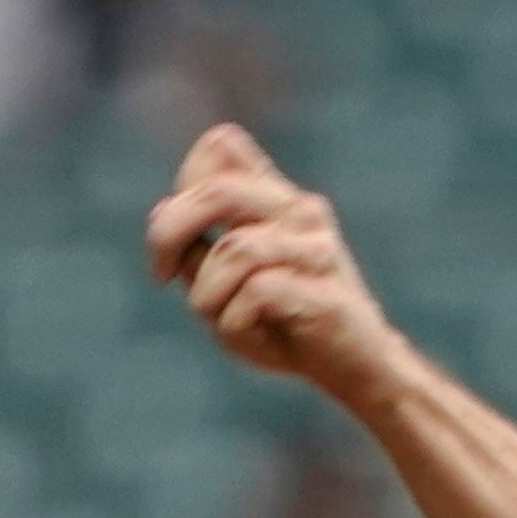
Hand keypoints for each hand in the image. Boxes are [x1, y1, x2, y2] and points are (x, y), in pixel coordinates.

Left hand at [145, 125, 410, 399]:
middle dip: (172, 232)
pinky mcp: (325, 292)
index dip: (183, 184)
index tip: (173, 241)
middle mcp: (301, 211)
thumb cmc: (286, 329)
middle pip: (219, 190)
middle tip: (161, 273)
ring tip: (223, 322)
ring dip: (208, 296)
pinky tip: (253, 337)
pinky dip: (235, 323)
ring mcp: (317, 248)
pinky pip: (256, 293)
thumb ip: (197, 252)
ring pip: (235, 250)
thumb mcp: (226, 290)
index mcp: (278, 199)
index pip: (223, 146)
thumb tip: (163, 213)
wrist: (355, 370)